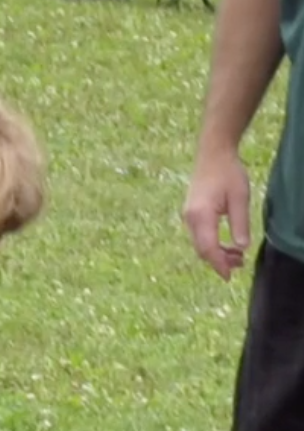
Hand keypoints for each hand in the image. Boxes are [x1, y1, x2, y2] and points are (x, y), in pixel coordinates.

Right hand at [182, 152, 250, 281]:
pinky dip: (212, 244)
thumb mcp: (240, 198)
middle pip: (202, 249)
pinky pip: (199, 236)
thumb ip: (240, 223)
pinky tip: (227, 245)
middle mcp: (190, 218)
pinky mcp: (191, 214)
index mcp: (201, 215)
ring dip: (216, 253)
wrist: (213, 153)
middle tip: (240, 265)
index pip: (208, 248)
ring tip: (238, 256)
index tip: (229, 276)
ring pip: (200, 244)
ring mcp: (188, 216)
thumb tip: (241, 248)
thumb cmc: (228, 173)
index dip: (219, 264)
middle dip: (219, 261)